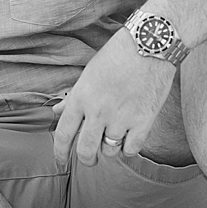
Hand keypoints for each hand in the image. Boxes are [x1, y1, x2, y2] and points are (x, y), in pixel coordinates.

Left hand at [52, 28, 177, 166]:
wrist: (150, 46)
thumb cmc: (118, 55)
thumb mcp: (89, 73)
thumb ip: (73, 97)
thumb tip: (57, 111)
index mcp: (81, 98)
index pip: (63, 134)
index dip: (59, 152)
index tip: (60, 161)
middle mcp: (98, 112)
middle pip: (85, 150)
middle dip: (86, 159)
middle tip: (90, 159)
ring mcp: (121, 119)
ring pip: (109, 151)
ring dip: (110, 148)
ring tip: (114, 135)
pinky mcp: (143, 122)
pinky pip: (131, 150)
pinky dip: (128, 148)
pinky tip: (129, 137)